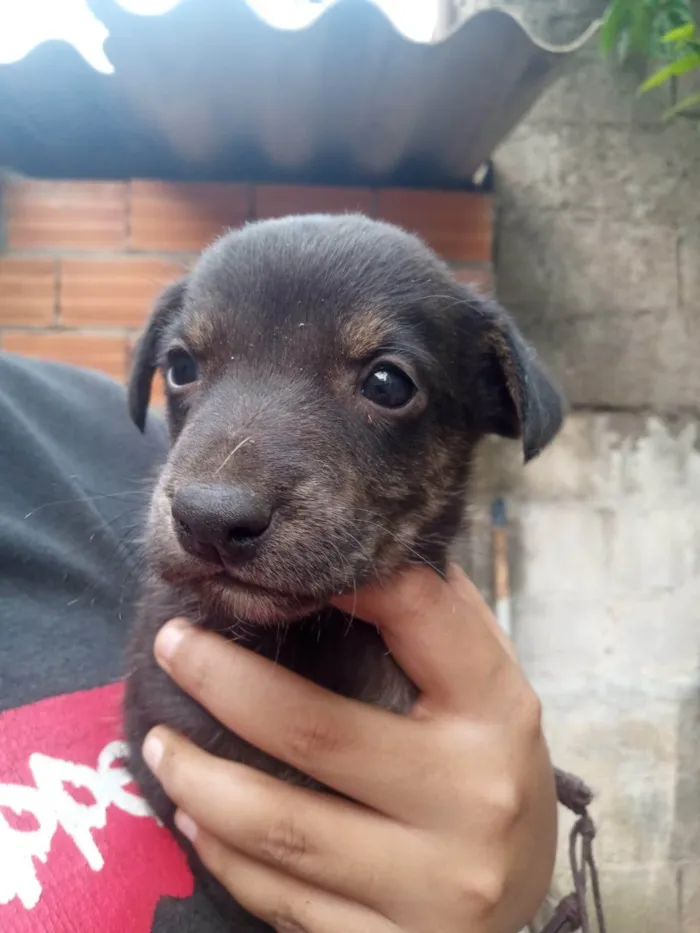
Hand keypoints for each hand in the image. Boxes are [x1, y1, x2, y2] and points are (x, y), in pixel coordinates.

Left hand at [141, 565, 556, 932]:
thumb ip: (436, 621)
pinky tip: (195, 821)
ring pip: (280, 828)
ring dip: (197, 780)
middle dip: (220, 680)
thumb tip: (360, 554)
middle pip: (315, 730)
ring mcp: (434, 885)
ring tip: (158, 746)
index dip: (337, 579)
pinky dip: (223, 856)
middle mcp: (473, 798)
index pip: (416, 614)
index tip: (263, 566)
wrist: (521, 898)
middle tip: (170, 646)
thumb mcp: (485, 687)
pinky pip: (282, 902)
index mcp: (497, 710)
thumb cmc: (488, 765)